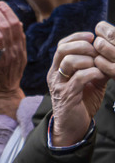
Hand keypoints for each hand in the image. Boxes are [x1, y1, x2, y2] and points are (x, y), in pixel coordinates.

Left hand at [0, 2, 26, 118]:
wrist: (4, 94)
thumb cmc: (9, 74)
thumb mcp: (18, 57)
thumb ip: (17, 41)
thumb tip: (17, 23)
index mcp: (20, 49)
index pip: (16, 26)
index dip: (8, 12)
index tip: (1, 4)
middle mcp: (13, 52)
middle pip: (7, 27)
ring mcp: (1, 59)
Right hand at [48, 25, 114, 146]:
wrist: (73, 126)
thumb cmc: (81, 102)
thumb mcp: (89, 81)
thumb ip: (95, 67)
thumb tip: (107, 55)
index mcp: (58, 69)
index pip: (62, 45)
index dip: (76, 37)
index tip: (92, 36)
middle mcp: (55, 75)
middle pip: (62, 49)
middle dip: (82, 46)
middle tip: (96, 51)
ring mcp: (59, 85)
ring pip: (69, 61)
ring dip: (88, 60)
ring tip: (97, 66)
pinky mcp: (67, 95)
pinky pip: (79, 77)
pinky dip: (93, 73)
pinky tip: (100, 76)